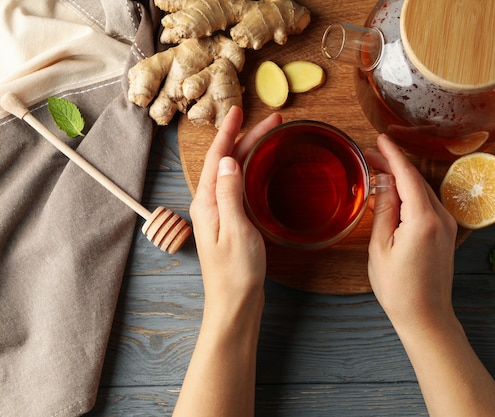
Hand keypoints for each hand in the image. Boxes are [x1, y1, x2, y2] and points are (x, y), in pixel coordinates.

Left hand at [174, 107, 281, 416]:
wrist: (235, 303)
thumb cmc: (235, 272)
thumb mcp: (235, 228)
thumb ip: (230, 193)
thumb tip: (228, 159)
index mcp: (207, 201)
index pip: (216, 157)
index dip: (229, 131)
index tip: (239, 109)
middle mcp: (210, 203)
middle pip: (227, 160)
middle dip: (246, 136)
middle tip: (272, 119)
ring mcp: (220, 213)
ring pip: (234, 171)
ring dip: (250, 150)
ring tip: (270, 135)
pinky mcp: (231, 222)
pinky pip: (240, 185)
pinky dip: (252, 169)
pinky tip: (262, 168)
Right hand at [364, 134, 457, 329]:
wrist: (426, 316)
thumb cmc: (399, 288)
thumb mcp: (380, 247)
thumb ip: (384, 211)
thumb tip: (383, 183)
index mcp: (423, 219)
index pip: (407, 176)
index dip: (393, 155)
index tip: (381, 138)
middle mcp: (441, 218)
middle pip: (415, 180)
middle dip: (393, 166)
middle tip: (369, 156)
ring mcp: (447, 225)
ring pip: (422, 191)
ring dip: (401, 180)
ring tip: (376, 172)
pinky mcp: (446, 234)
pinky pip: (427, 205)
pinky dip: (409, 195)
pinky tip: (392, 195)